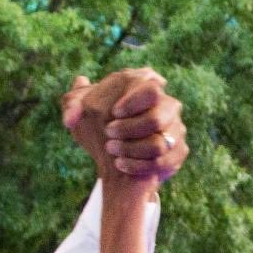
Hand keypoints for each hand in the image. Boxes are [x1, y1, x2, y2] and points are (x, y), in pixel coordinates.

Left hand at [61, 67, 186, 191]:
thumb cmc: (101, 128)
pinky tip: (121, 165)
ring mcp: (177, 129)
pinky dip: (139, 166)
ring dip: (132, 150)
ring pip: (160, 144)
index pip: (151, 88)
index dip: (132, 102)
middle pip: (156, 118)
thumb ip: (73, 105)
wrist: (117, 157)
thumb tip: (73, 108)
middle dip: (129, 130)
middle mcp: (168, 106)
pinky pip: (164, 162)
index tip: (113, 113)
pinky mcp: (180, 151)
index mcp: (148, 87)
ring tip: (112, 151)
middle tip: (109, 134)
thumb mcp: (82, 115)